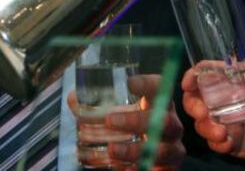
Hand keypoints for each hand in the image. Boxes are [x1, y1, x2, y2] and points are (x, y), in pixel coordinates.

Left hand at [68, 74, 185, 170]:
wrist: (153, 157)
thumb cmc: (135, 130)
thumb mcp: (121, 115)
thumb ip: (98, 108)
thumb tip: (73, 99)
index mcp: (160, 104)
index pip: (160, 88)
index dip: (148, 85)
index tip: (129, 83)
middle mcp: (170, 125)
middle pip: (164, 120)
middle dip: (137, 121)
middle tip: (110, 120)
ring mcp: (171, 149)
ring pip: (163, 149)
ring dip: (134, 150)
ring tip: (111, 149)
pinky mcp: (167, 169)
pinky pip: (157, 170)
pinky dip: (138, 169)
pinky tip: (122, 169)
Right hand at [182, 55, 244, 165]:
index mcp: (234, 81)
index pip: (205, 73)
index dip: (193, 76)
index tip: (189, 82)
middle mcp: (225, 100)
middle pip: (195, 99)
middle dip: (192, 105)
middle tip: (202, 112)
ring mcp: (226, 121)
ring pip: (201, 123)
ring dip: (205, 127)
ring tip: (222, 133)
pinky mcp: (232, 140)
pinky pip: (215, 143)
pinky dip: (217, 143)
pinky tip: (228, 142)